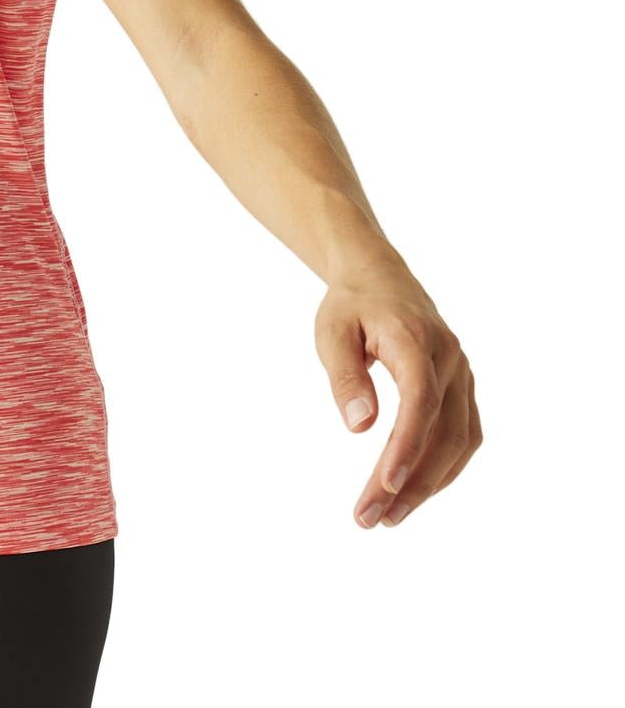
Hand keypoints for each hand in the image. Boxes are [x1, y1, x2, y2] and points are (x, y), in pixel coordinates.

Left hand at [314, 261, 481, 528]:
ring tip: (389, 516)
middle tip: (372, 518)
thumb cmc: (351, 305)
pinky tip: (413, 491)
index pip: (420, 402)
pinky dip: (442, 468)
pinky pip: (463, 436)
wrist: (379, 276)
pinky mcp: (462, 389)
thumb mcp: (332, 332)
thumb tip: (359, 426)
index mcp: (417, 341)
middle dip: (411, 482)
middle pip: (442, 432)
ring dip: (429, 484)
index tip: (384, 485)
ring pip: (459, 442)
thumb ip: (346, 377)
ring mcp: (463, 375)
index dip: (406, 447)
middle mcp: (450, 360)